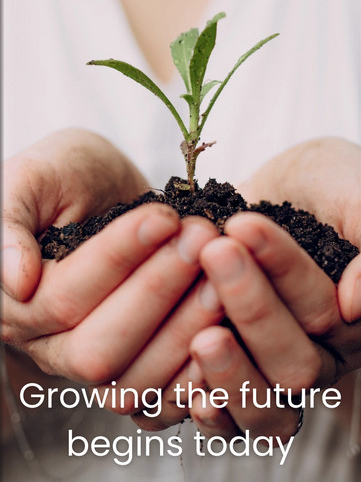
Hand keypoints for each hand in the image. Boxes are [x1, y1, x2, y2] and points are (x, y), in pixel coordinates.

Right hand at [2, 130, 221, 384]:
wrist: (102, 189)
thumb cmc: (64, 174)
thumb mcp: (33, 176)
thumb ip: (9, 221)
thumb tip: (15, 281)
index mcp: (17, 302)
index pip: (66, 295)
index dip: (119, 258)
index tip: (164, 216)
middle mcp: (49, 344)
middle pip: (99, 348)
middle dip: (158, 293)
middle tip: (201, 240)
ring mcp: (93, 362)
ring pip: (135, 380)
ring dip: (186, 328)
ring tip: (222, 273)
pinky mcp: (136, 367)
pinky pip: (164, 397)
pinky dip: (200, 375)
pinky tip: (232, 331)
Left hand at [187, 138, 360, 439]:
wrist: (279, 186)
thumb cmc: (326, 183)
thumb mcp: (354, 192)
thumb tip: (355, 305)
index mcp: (354, 315)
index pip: (324, 306)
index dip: (284, 268)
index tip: (245, 224)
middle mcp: (321, 349)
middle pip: (296, 362)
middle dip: (252, 309)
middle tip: (215, 253)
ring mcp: (274, 364)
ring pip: (265, 401)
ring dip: (231, 373)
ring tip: (201, 338)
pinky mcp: (231, 371)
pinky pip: (226, 418)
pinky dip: (208, 412)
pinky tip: (186, 395)